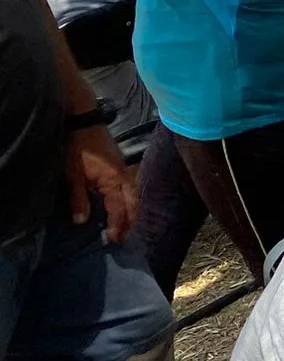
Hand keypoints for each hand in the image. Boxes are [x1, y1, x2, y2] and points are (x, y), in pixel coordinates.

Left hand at [64, 122, 138, 242]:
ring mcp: (124, 169)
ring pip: (134, 194)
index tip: (112, 240)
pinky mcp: (120, 164)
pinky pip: (130, 186)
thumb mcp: (73, 175)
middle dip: (130, 221)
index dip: (116, 225)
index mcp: (113, 180)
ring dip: (131, 210)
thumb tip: (82, 222)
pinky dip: (129, 199)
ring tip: (127, 225)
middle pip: (133, 203)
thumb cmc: (77, 148)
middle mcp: (124, 176)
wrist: (83, 121)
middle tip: (124, 237)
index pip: (119, 208)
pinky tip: (124, 204)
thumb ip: (78, 199)